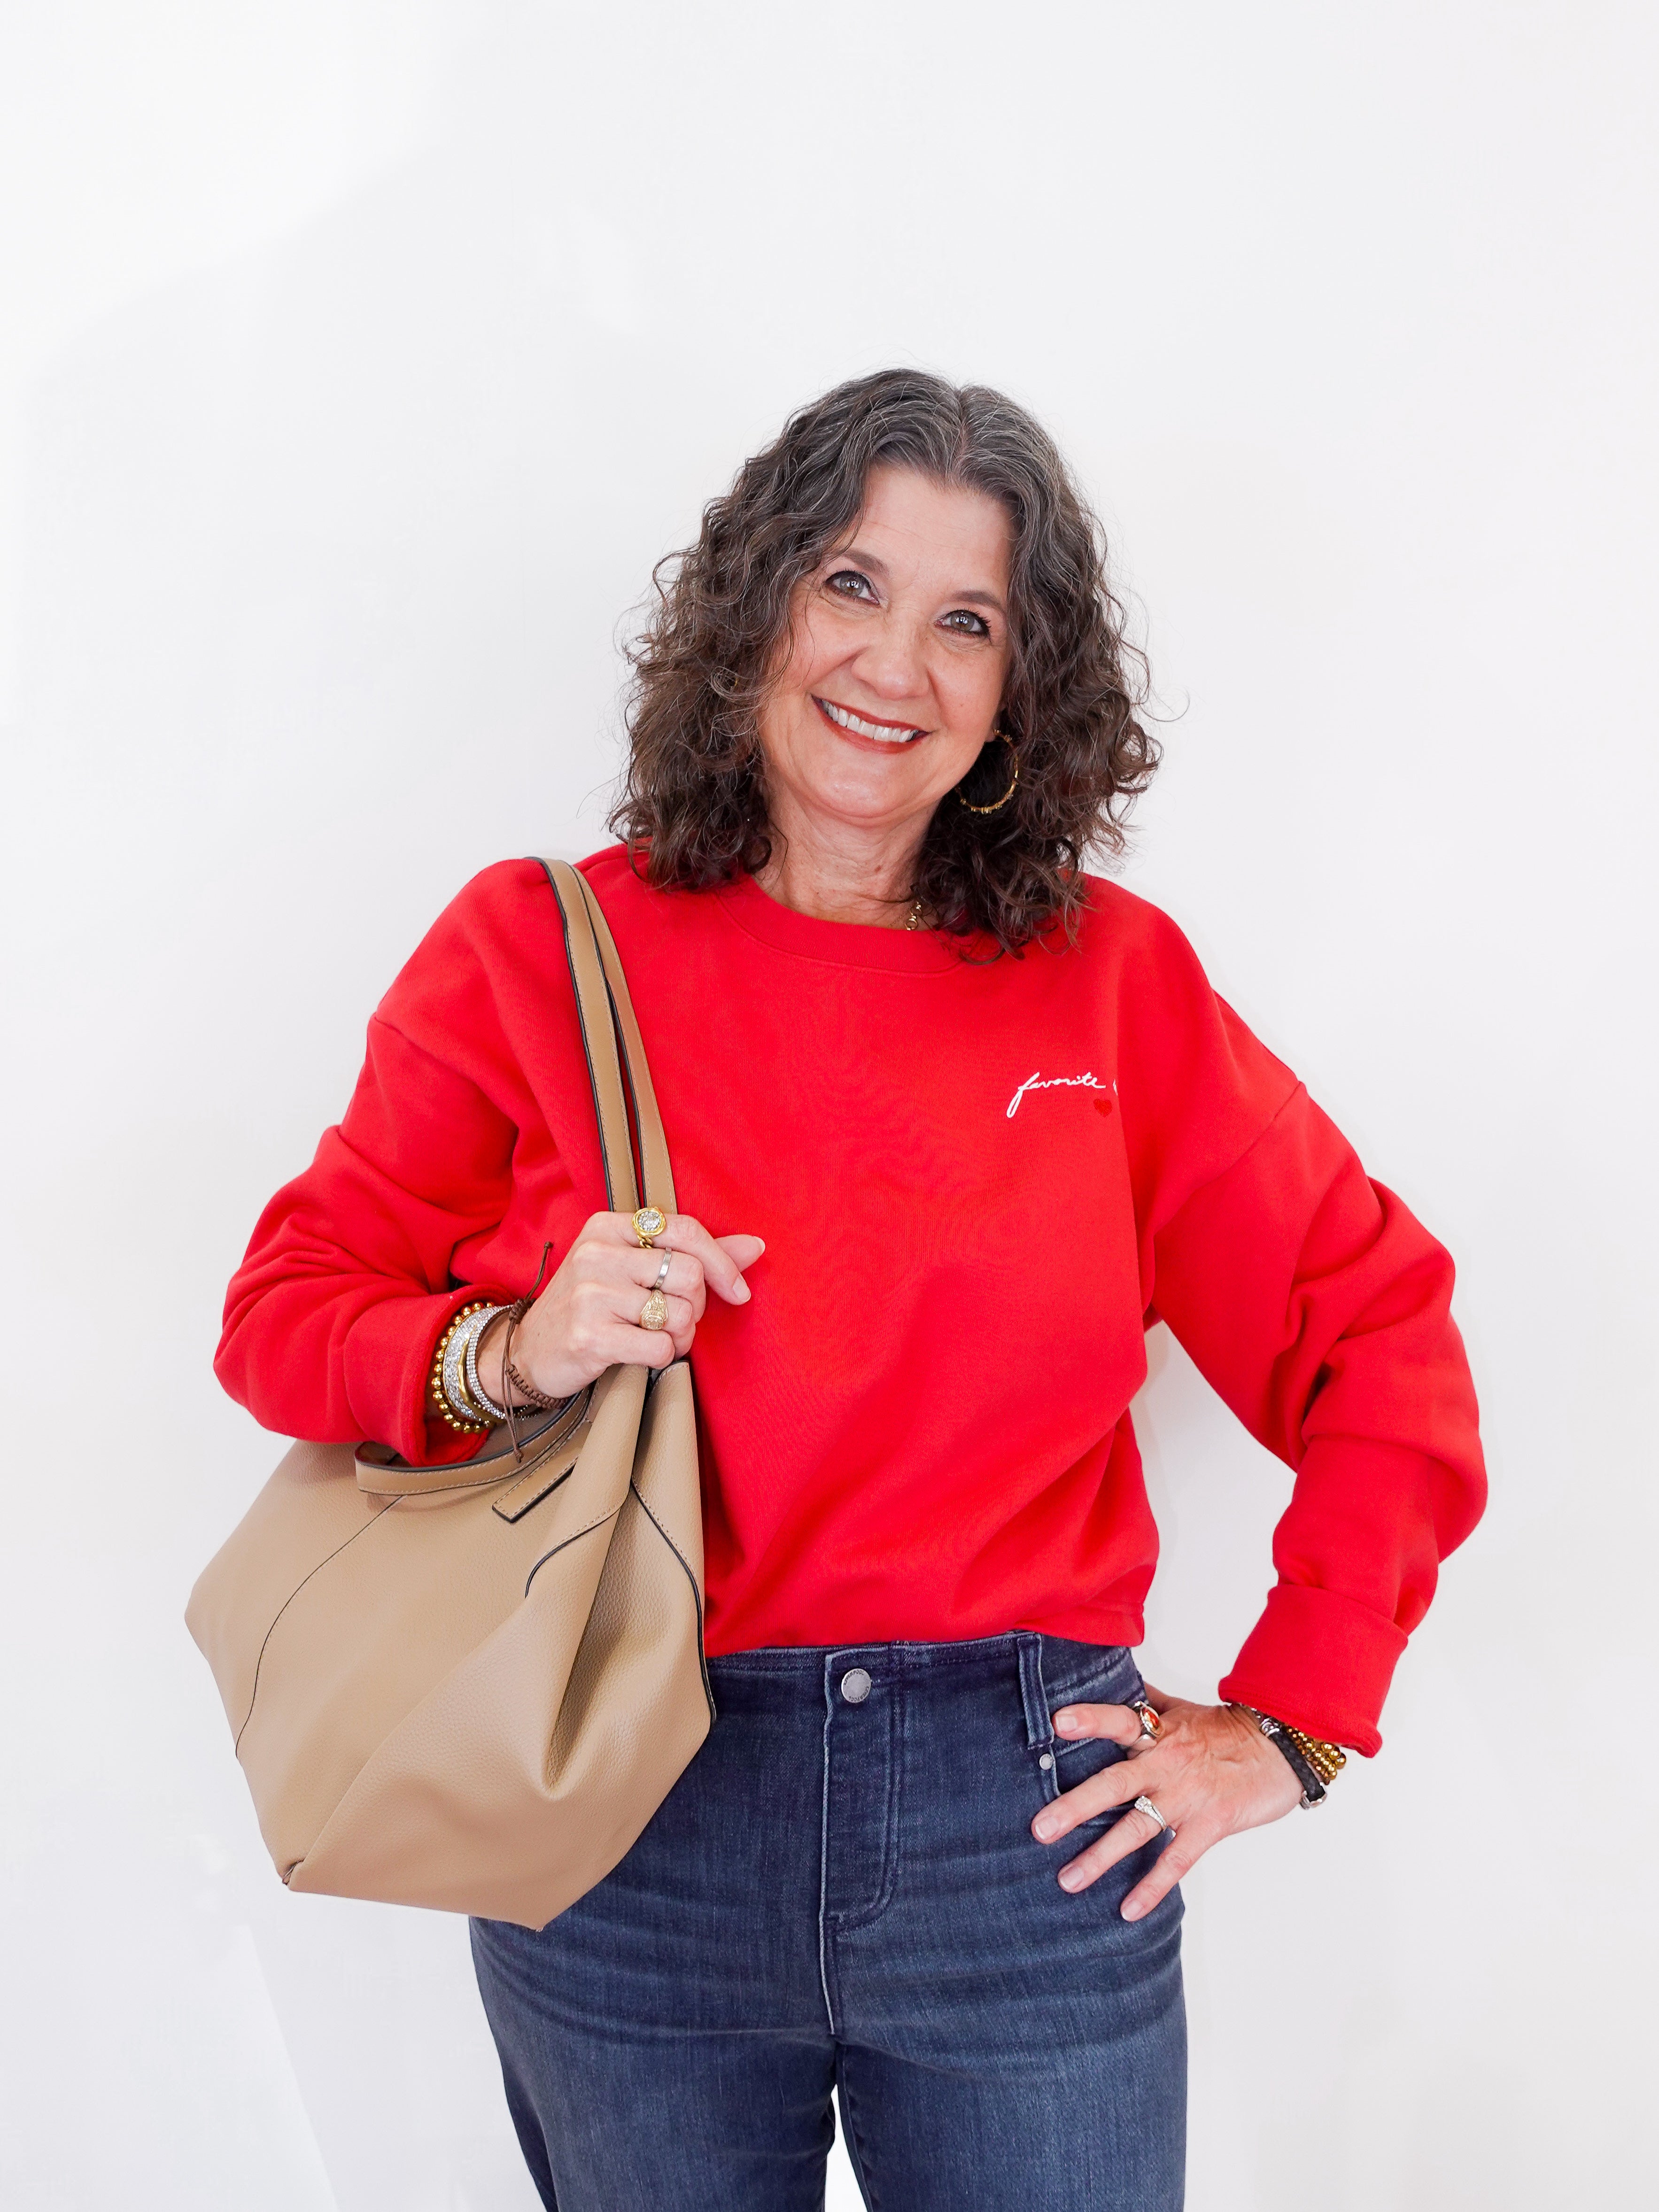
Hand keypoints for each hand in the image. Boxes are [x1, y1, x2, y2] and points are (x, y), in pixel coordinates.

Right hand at [477, 1211, 764, 1405]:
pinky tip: (643, 1355)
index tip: (738, 1292)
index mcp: (609, 1227)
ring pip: (679, 1313)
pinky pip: (661, 1347)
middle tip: (675, 1320)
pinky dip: (664, 1357)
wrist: (526, 1352)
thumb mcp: (633, 1268)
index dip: (722, 1263)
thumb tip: (756, 1245)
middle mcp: (598, 1253)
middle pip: (690, 1275)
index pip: (686, 1231)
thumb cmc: (590, 1306)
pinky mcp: (589, 1335)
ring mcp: (591, 1294)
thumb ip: (694, 1254)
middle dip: (696, 1307)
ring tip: (656, 1337)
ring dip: (680, 1335)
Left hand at [1030, 1684, 1303, 1920]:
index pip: (1121, 1719)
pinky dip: (1153, 1887)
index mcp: (1159, 1731)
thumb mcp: (1181, 1709)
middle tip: (1040, 1828)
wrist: (1282, 1749)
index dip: (1091, 1720)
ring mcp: (1187, 1797)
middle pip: (1116, 1783)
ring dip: (1101, 1857)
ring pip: (1138, 1828)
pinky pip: (1176, 1861)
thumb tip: (1108, 1679)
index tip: (1056, 1722)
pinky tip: (1128, 1910)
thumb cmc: (1225, 1730)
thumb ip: (1143, 1701)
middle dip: (1076, 1806)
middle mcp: (1167, 1763)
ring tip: (1067, 1880)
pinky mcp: (1209, 1825)